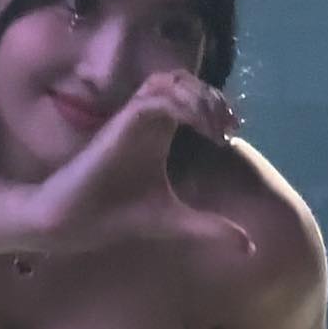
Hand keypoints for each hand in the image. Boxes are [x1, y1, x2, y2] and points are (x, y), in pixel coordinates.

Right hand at [35, 70, 254, 260]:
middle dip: (214, 98)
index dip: (217, 107)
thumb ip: (212, 228)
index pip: (192, 98)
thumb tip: (250, 247)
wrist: (77, 221)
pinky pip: (156, 97)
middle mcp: (148, 118)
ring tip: (214, 125)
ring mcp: (134, 117)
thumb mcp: (178, 221)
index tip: (232, 132)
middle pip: (186, 82)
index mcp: (160, 132)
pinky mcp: (122, 122)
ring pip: (172, 81)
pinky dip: (182, 104)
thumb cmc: (119, 215)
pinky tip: (199, 127)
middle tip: (229, 125)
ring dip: (199, 96)